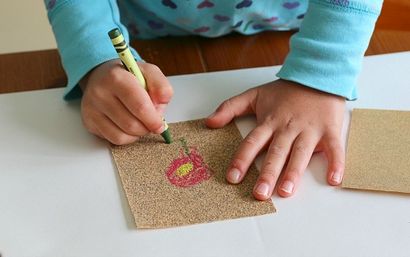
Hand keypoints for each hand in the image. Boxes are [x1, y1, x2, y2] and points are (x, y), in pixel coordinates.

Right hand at [80, 59, 172, 144]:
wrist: (101, 76)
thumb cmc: (128, 76)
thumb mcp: (148, 72)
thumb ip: (161, 85)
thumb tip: (162, 102)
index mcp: (117, 78)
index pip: (139, 106)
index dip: (153, 120)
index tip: (160, 125)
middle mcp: (100, 93)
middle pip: (131, 124)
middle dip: (146, 128)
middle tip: (151, 123)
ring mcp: (92, 109)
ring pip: (122, 135)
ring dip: (138, 133)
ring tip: (141, 122)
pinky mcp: (89, 121)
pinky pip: (113, 140)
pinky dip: (127, 138)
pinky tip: (129, 127)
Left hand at [206, 79, 345, 199]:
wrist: (317, 75)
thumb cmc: (286, 91)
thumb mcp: (254, 94)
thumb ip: (230, 107)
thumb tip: (208, 122)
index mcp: (269, 122)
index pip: (252, 143)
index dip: (241, 160)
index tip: (233, 177)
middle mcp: (288, 128)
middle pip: (275, 153)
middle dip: (266, 174)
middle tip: (259, 194)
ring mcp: (310, 130)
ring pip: (300, 153)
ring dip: (294, 173)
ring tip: (286, 191)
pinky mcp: (330, 130)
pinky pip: (335, 149)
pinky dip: (336, 163)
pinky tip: (334, 180)